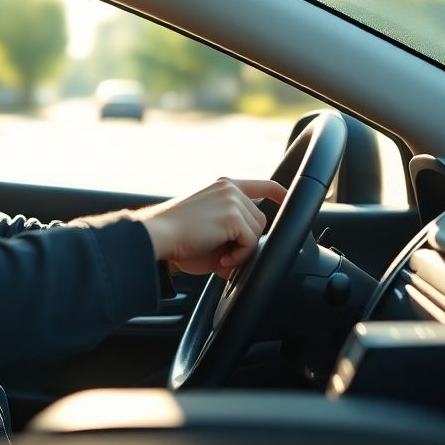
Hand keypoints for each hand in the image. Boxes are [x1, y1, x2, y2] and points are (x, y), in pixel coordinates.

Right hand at [134, 178, 286, 278]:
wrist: (156, 236)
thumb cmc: (175, 238)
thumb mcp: (209, 229)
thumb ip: (231, 233)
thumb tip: (247, 254)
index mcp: (222, 186)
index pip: (261, 184)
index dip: (279, 192)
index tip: (287, 200)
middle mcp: (229, 188)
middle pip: (261, 219)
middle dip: (247, 242)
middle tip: (225, 257)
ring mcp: (232, 199)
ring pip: (258, 231)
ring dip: (243, 250)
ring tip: (221, 258)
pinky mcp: (232, 215)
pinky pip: (251, 242)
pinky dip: (240, 256)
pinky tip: (222, 260)